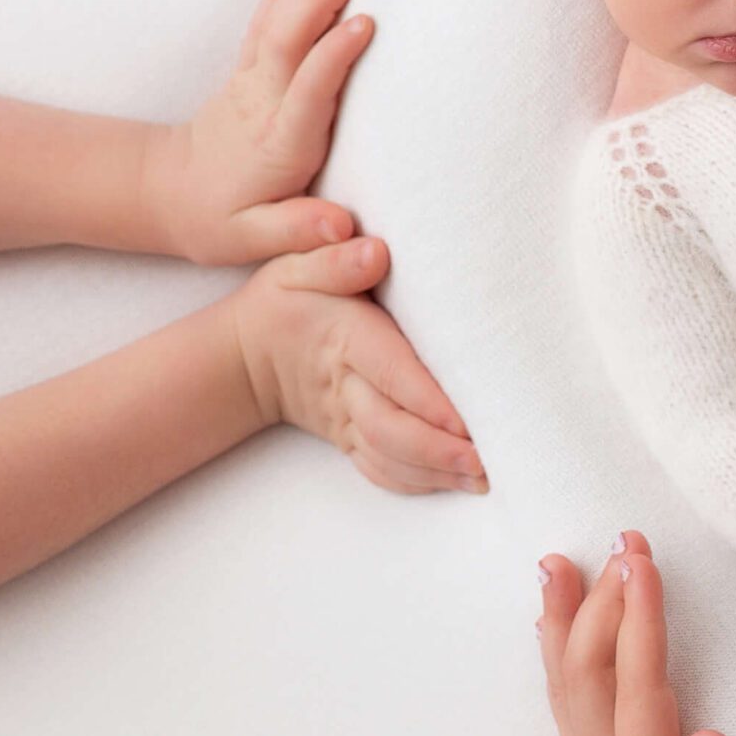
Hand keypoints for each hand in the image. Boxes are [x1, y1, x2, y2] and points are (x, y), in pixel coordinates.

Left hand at [147, 0, 370, 264]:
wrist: (168, 196)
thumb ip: (297, 231)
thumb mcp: (253, 241)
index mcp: (277, 144)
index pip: (307, 90)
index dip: (334, 54)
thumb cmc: (218, 221)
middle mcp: (263, 103)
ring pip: (276, 22)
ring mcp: (251, 81)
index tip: (365, 23)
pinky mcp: (247, 70)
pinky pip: (267, 21)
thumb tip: (341, 227)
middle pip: (288, 40)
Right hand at [229, 236, 484, 493]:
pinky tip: (455, 481)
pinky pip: (382, 469)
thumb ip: (335, 259)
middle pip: (391, 428)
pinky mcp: (350, 440)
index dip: (427, 401)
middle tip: (486, 463)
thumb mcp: (296, 266)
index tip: (465, 424)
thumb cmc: (288, 300)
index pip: (390, 373)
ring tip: (484, 478)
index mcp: (344, 339)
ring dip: (435, 473)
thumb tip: (375, 254)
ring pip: (388, 458)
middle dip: (438, 451)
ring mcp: (346, 421)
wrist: (249, 351)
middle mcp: (346, 388)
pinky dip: (418, 481)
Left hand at [537, 533, 735, 735]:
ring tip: (561, 562)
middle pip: (598, 671)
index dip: (643, 621)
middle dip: (610, 599)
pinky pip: (570, 707)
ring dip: (570, 620)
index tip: (643, 559)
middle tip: (623, 535)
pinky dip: (560, 659)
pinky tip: (554, 633)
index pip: (642, 688)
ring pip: (572, 684)